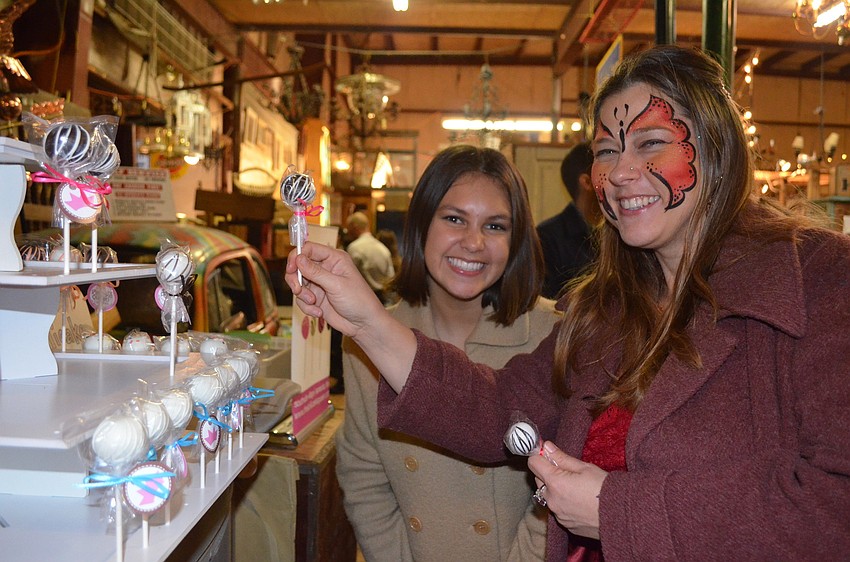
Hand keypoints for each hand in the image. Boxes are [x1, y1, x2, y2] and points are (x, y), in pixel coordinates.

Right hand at [286, 241, 417, 392]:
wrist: (363, 324)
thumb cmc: (358, 301)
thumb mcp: (336, 285)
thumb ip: (316, 272)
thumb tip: (298, 259)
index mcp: (334, 258)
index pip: (309, 249)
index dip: (297, 257)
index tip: (291, 269)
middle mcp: (325, 268)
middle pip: (298, 266)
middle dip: (295, 278)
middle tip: (297, 289)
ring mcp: (320, 283)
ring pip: (298, 283)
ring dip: (302, 295)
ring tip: (314, 303)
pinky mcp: (316, 298)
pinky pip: (301, 299)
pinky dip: (307, 306)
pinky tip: (319, 312)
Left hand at [528, 441, 606, 538]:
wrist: (622, 517)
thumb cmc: (605, 489)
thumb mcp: (585, 467)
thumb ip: (561, 457)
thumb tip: (546, 447)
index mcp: (555, 483)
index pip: (533, 463)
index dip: (540, 456)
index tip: (548, 453)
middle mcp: (552, 500)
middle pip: (538, 480)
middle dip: (548, 473)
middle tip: (567, 471)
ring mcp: (558, 515)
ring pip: (548, 496)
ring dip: (555, 490)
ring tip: (576, 488)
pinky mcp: (566, 525)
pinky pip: (558, 510)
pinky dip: (564, 504)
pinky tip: (580, 501)